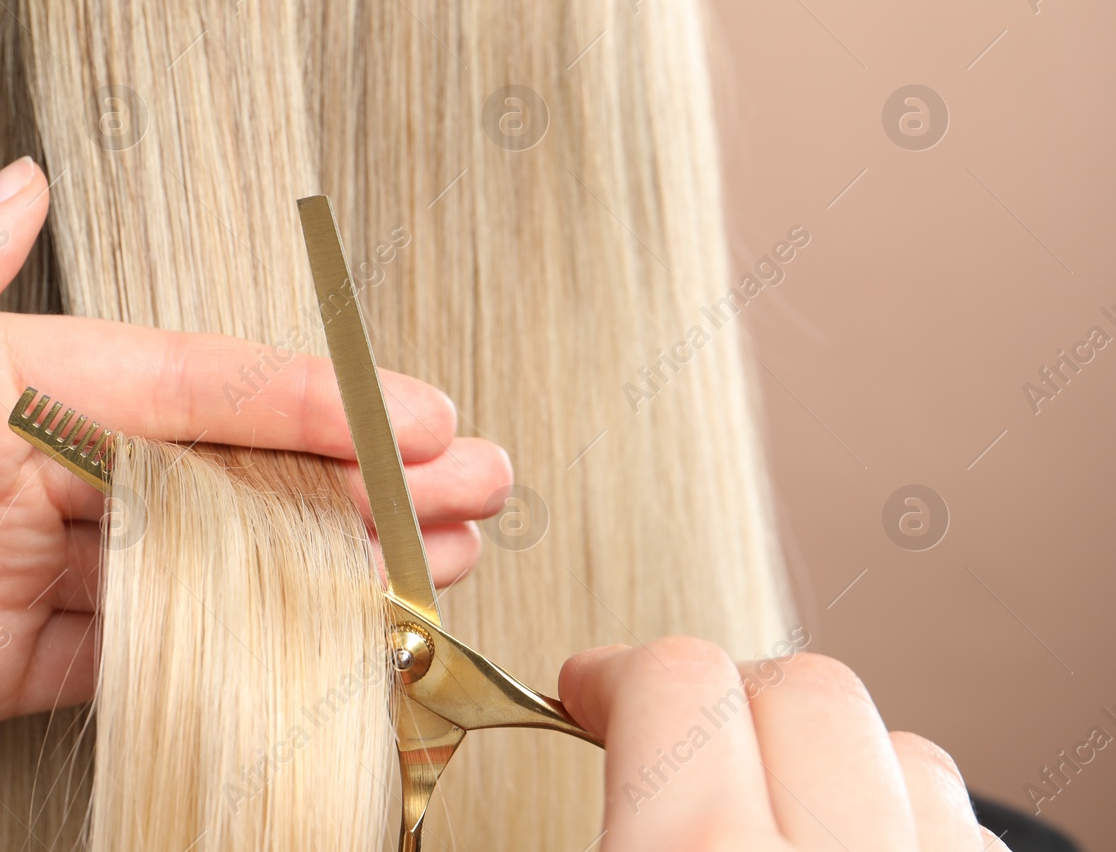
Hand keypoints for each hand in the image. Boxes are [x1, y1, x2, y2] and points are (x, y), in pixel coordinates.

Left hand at [0, 157, 504, 850]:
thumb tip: (20, 181)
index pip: (173, 379)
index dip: (297, 395)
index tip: (409, 412)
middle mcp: (12, 464)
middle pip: (215, 466)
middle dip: (350, 474)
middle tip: (474, 486)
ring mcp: (16, 569)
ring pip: (202, 556)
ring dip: (319, 556)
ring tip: (433, 556)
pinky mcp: (1, 665)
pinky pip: (140, 647)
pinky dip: (233, 640)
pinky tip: (316, 634)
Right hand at [558, 637, 1002, 849]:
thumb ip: (584, 813)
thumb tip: (540, 745)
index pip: (678, 684)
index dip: (615, 674)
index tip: (593, 691)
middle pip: (801, 692)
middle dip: (721, 699)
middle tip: (668, 740)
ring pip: (909, 755)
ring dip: (832, 758)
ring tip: (765, 803)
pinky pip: (969, 838)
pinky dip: (906, 826)